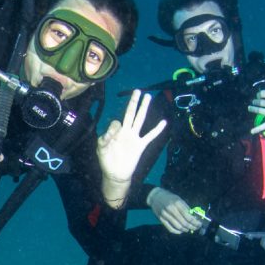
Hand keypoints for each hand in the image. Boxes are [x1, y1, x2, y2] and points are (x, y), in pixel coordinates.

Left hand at [97, 89, 165, 205]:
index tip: (110, 138)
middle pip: (130, 113)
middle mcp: (126, 132)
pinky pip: (150, 136)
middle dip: (133, 102)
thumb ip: (103, 139)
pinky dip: (157, 130)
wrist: (116, 174)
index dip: (113, 127)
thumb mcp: (101, 149)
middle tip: (137, 91)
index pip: (116, 122)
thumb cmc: (107, 160)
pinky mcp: (140, 145)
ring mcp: (134, 137)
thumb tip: (110, 133)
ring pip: (140, 120)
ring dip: (144, 108)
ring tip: (147, 97)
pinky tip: (163, 122)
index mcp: (116, 132)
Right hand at [148, 187, 201, 233]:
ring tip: (189, 229)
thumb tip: (195, 218)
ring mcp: (165, 215)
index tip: (199, 224)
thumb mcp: (179, 199)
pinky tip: (181, 231)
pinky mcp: (161, 219)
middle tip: (196, 228)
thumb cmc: (169, 198)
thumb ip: (186, 208)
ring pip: (178, 226)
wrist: (155, 197)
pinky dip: (177, 232)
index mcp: (177, 203)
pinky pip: (170, 228)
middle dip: (192, 227)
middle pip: (184, 222)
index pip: (188, 216)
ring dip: (185, 230)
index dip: (195, 222)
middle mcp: (171, 209)